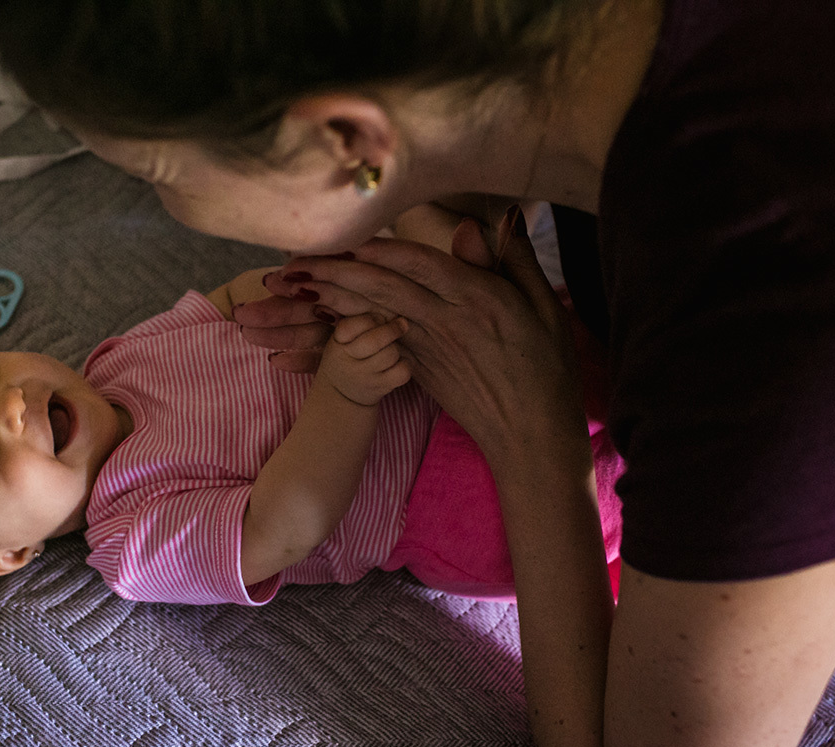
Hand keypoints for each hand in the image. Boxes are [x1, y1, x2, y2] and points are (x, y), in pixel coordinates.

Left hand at [264, 211, 586, 462]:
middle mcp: (444, 323)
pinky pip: (368, 350)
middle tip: (291, 261)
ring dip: (324, 302)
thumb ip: (511, 260)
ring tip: (287, 290)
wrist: (532, 437)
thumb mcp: (545, 307)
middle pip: (381, 290)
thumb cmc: (547, 368)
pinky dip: (333, 341)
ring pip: (367, 318)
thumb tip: (481, 221)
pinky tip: (300, 338)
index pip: (420, 265)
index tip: (346, 235)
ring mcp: (424, 350)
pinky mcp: (414, 371)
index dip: (380, 250)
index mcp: (477, 300)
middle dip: (334, 273)